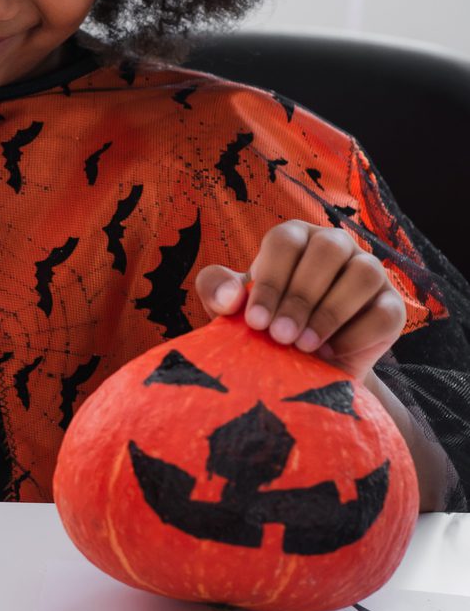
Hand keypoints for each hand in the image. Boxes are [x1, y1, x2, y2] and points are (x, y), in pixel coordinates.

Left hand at [196, 220, 405, 381]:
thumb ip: (217, 291)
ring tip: (304, 346)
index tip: (255, 322)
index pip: (285, 241)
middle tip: (280, 337)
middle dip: (300, 297)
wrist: (303, 372)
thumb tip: (232, 296)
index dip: (270, 280)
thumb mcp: (231, 310)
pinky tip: (330, 354)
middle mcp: (336, 246)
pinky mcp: (392, 306)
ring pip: (364, 273)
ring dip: (331, 312)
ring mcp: (370, 272)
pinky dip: (357, 335)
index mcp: (296, 238)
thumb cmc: (263, 329)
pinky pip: (385, 312)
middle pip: (327, 250)